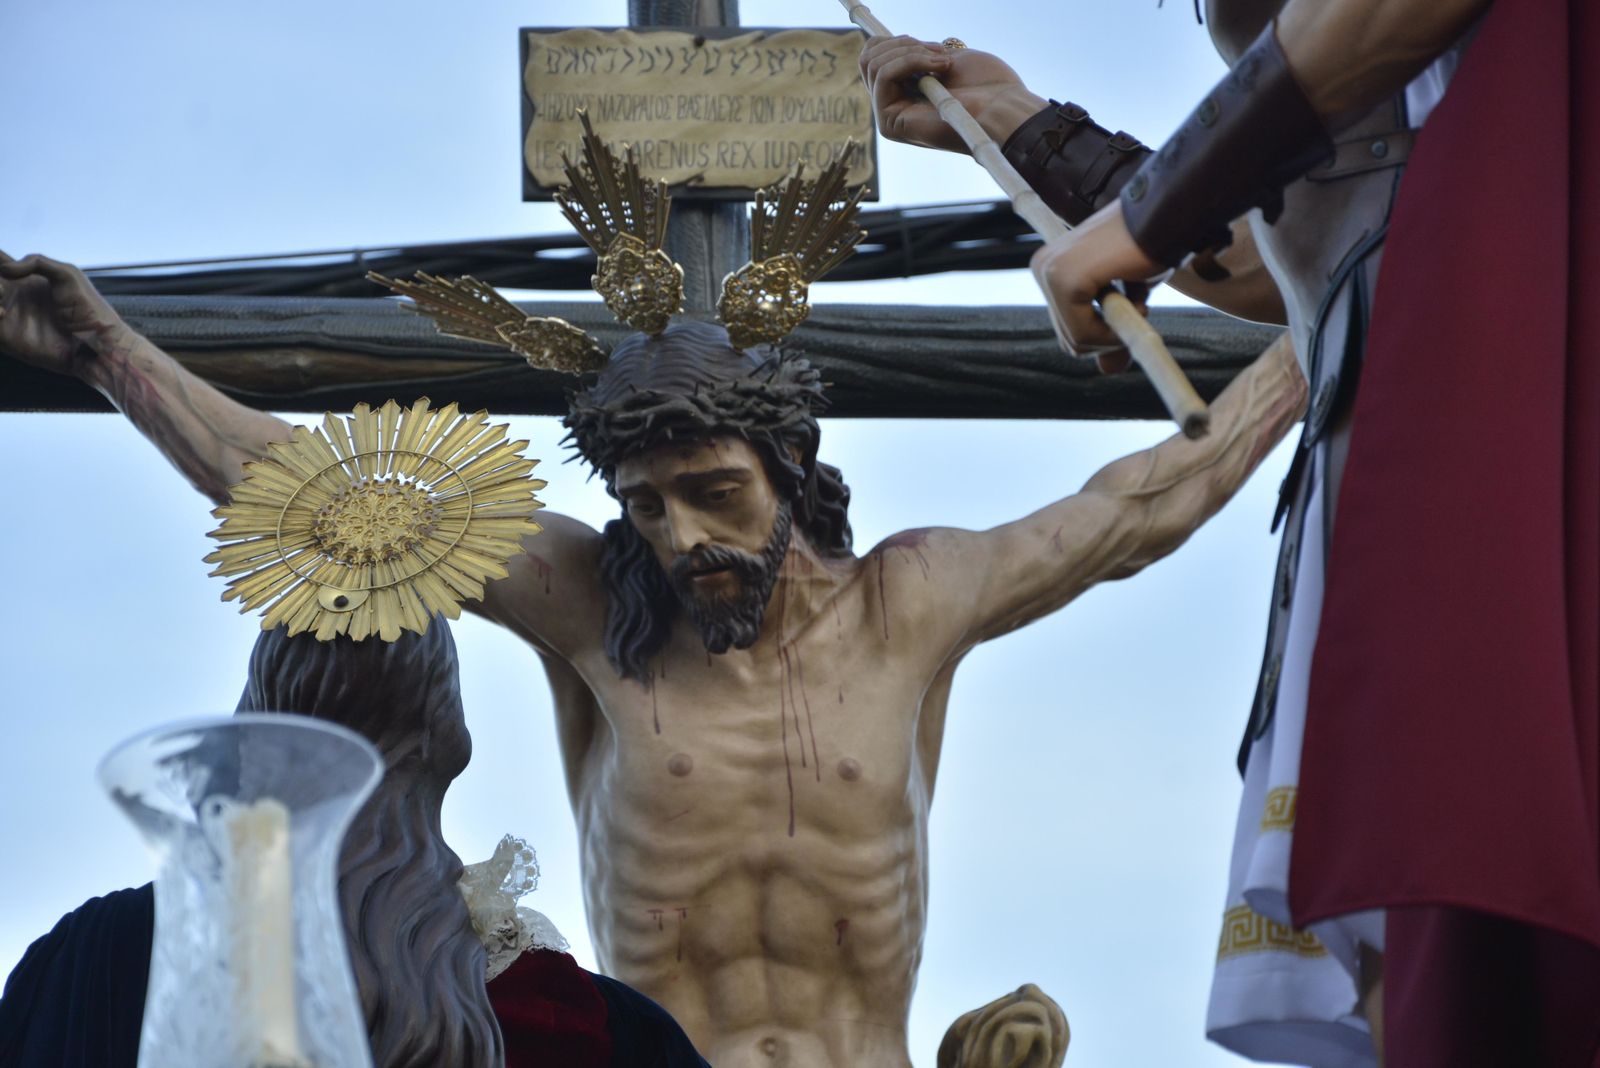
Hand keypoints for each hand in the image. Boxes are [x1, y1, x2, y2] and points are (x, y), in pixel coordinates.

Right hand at [0, 251, 124, 375]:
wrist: (94, 341)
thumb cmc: (87, 307)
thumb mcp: (66, 274)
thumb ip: (36, 262)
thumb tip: (6, 269)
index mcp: (25, 278)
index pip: (0, 263)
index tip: (2, 263)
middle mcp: (12, 295)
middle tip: (4, 285)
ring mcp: (7, 316)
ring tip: (2, 295)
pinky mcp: (6, 337)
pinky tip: (3, 313)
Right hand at [859, 36, 1046, 153]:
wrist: (1002, 109)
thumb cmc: (986, 86)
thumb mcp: (945, 57)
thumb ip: (914, 53)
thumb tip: (886, 41)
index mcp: (904, 93)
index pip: (875, 56)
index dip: (897, 41)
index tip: (935, 47)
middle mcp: (892, 106)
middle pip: (868, 58)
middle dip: (903, 44)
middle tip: (939, 53)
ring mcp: (888, 116)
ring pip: (873, 63)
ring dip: (910, 52)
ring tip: (942, 63)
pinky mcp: (889, 122)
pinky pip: (883, 76)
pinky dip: (910, 62)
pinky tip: (938, 70)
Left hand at [1029, 201, 1163, 373]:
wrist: (1171, 215)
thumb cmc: (1152, 247)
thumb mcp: (1128, 298)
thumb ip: (1112, 331)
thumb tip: (1108, 370)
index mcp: (1052, 267)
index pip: (1069, 327)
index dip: (1103, 335)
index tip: (1135, 313)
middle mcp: (1043, 267)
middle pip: (1069, 339)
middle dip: (1108, 338)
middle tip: (1139, 307)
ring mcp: (1050, 274)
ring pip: (1077, 341)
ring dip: (1116, 333)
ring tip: (1138, 298)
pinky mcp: (1065, 281)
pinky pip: (1084, 334)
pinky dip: (1115, 333)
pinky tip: (1136, 302)